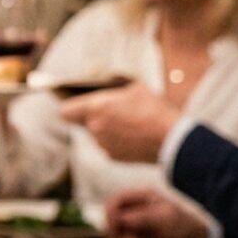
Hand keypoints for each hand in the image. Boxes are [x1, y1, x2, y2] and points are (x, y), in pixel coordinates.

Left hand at [58, 83, 183, 163]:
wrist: (172, 140)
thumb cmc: (154, 109)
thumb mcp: (137, 87)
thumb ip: (116, 83)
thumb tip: (107, 80)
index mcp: (96, 108)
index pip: (65, 111)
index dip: (70, 106)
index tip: (76, 102)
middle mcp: (95, 129)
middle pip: (83, 122)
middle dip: (92, 115)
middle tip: (109, 109)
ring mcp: (103, 145)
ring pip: (96, 134)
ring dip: (105, 128)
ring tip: (126, 120)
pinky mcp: (113, 157)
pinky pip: (108, 145)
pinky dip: (116, 140)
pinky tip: (133, 134)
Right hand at [104, 189, 209, 237]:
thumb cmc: (182, 225)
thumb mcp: (164, 218)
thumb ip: (142, 217)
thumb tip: (122, 219)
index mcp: (141, 197)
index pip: (115, 201)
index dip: (110, 213)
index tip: (115, 227)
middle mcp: (134, 208)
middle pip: (110, 217)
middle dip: (116, 229)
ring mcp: (133, 223)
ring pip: (114, 231)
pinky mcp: (134, 236)